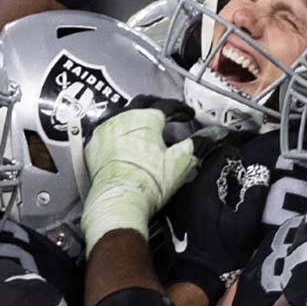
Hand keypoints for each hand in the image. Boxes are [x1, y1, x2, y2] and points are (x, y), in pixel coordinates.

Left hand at [80, 98, 225, 255]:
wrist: (119, 202)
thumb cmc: (148, 184)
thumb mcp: (181, 162)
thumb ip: (198, 144)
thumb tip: (212, 135)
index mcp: (147, 118)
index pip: (167, 106)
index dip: (181, 110)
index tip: (187, 116)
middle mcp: (124, 118)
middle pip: (143, 103)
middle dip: (157, 105)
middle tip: (167, 112)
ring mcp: (106, 130)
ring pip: (122, 112)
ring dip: (135, 114)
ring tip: (143, 121)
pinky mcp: (94, 145)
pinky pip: (106, 128)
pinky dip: (117, 129)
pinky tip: (121, 135)